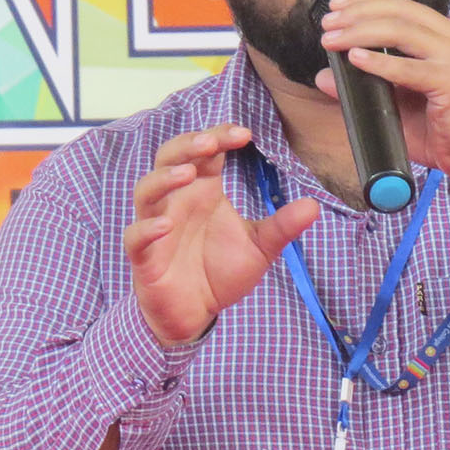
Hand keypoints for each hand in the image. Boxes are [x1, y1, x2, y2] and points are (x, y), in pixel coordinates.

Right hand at [122, 124, 317, 344]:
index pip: (206, 151)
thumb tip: (314, 205)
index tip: (245, 134)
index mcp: (204, 191)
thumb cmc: (220, 273)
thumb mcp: (260, 247)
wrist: (196, 315)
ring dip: (164, 178)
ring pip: (147, 190)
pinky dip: (147, 228)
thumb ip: (282, 226)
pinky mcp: (145, 257)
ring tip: (188, 174)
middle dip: (187, 145)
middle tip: (211, 142)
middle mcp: (178, 201)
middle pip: (170, 158)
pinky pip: (136, 237)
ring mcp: (157, 226)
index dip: (220, 136)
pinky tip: (166, 225)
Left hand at [316, 0, 449, 186]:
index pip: (403, 5)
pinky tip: (355, 59)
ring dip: (360, 32)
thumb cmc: (440, 128)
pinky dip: (379, 63)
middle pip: (399, 12)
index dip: (367, 0)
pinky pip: (409, 68)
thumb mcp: (396, 102)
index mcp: (446, 35)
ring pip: (401, 31)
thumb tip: (324, 76)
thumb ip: (364, 85)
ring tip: (333, 40)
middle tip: (327, 25)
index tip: (336, 7)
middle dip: (357, 14)